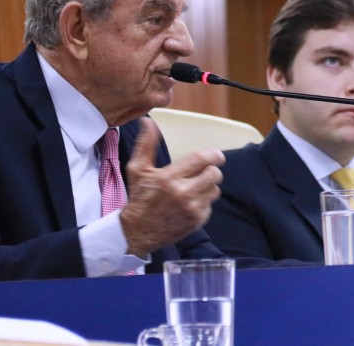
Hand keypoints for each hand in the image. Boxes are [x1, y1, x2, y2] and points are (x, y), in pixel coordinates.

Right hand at [120, 117, 224, 256]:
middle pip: (214, 174)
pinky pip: (210, 205)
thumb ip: (146, 144)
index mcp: (169, 178)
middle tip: (203, 172)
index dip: (213, 155)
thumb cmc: (139, 197)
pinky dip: (204, 202)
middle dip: (211, 171)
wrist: (137, 232)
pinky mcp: (197, 221)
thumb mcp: (138, 169)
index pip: (202, 160)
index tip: (216, 156)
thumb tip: (147, 121)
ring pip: (215, 190)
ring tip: (194, 188)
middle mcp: (182, 193)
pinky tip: (190, 203)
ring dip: (208, 187)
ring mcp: (191, 209)